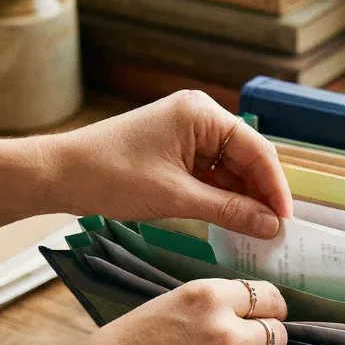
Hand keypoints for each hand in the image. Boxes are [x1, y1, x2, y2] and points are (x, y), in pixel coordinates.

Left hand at [47, 90, 292, 238]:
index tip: (286, 221)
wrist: (58, 175)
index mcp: (202, 114)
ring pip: (230, 169)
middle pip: (247, 158)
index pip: (257, 150)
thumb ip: (229, 211)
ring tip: (255, 231)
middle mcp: (199, 116)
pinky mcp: (176, 150)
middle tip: (274, 231)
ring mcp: (187, 133)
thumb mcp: (176, 197)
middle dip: (260, 194)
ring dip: (242, 199)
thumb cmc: (111, 176)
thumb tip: (271, 226)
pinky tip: (231, 220)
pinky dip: (221, 197)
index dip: (275, 188)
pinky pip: (211, 174)